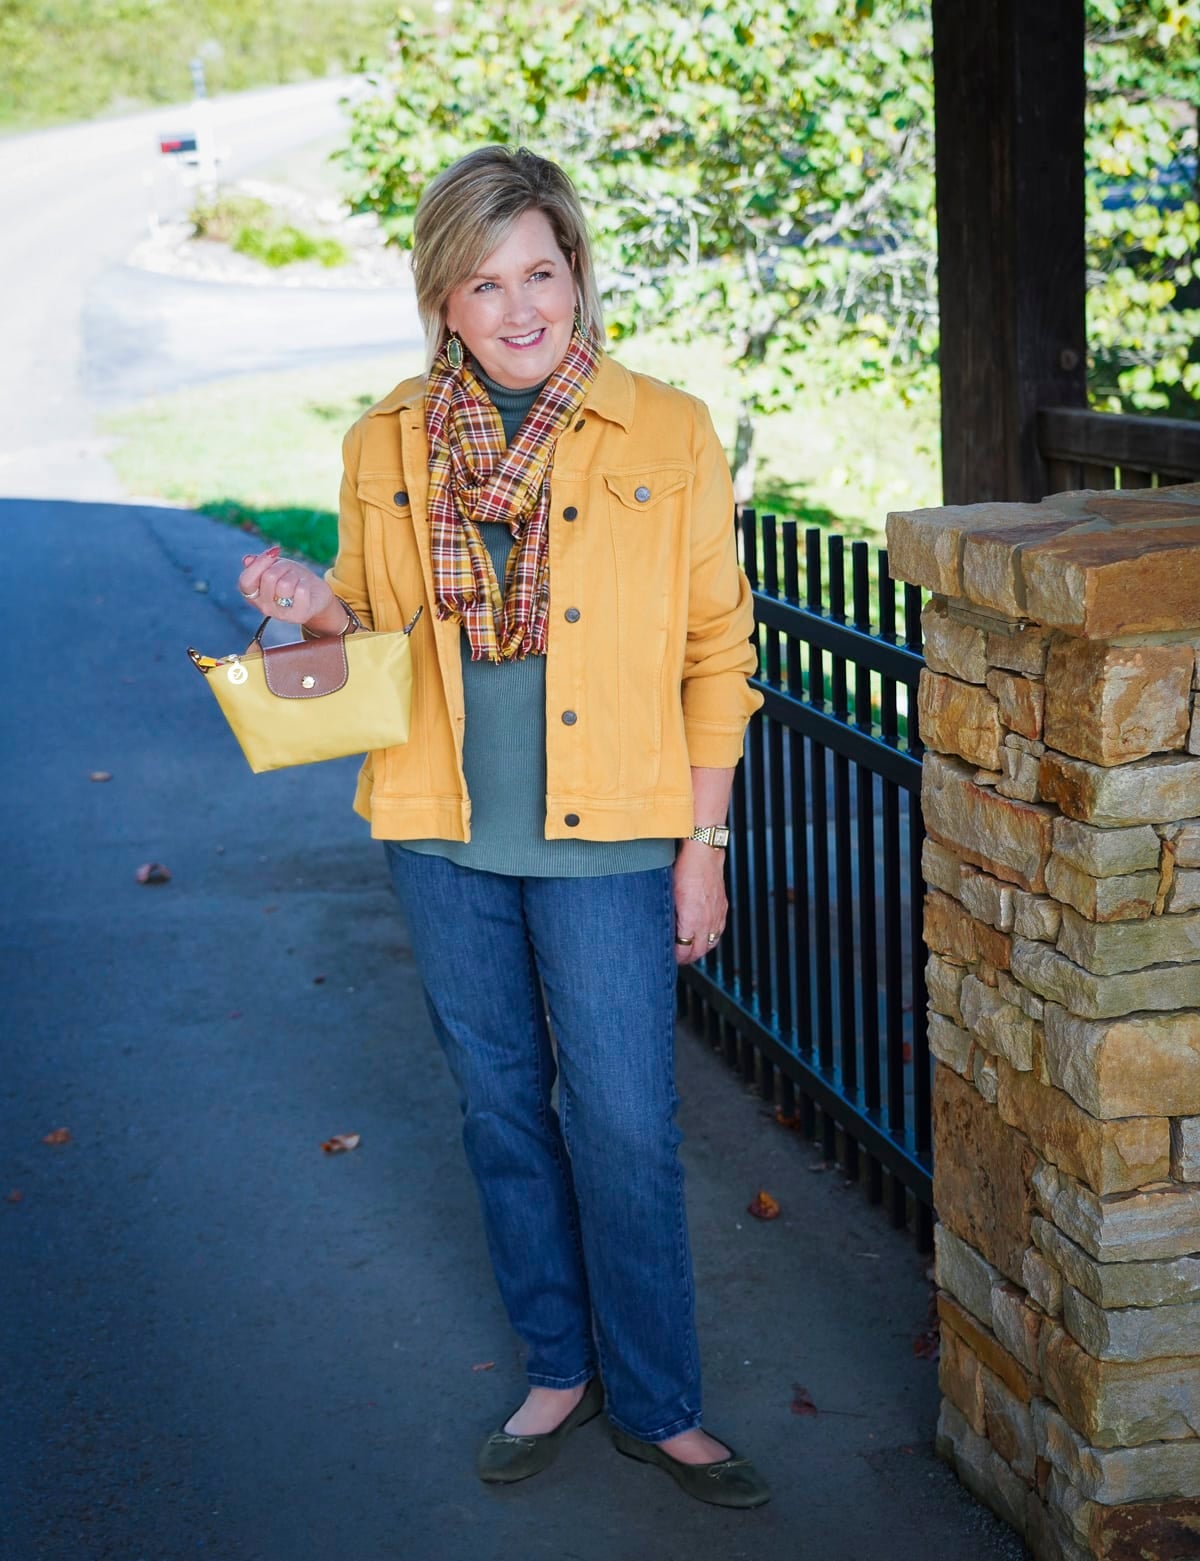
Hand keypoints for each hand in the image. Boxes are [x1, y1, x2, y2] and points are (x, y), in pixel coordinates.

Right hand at [236, 545, 335, 625]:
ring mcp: (280, 614)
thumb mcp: (276, 567)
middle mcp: (264, 607)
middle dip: (282, 567)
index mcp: (253, 595)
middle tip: (289, 571)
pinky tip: (306, 588)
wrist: (317, 596)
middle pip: (268, 578)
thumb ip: (260, 564)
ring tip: (298, 581)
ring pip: (285, 584)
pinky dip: (305, 583)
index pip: (245, 581)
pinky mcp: (298, 616)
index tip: (274, 552)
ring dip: (295, 576)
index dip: (258, 564)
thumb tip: (247, 560)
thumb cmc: (293, 579)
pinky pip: (300, 590)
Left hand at [672, 840, 727, 965]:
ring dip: (700, 949)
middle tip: (677, 957)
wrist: (703, 853)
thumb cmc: (684, 869)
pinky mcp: (722, 907)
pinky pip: (719, 931)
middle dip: (688, 957)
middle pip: (699, 951)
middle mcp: (707, 920)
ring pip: (711, 943)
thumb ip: (668, 914)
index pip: (685, 950)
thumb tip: (660, 927)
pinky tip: (704, 936)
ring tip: (690, 950)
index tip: (669, 957)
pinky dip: (711, 938)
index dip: (676, 957)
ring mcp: (717, 914)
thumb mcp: (668, 893)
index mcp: (691, 919)